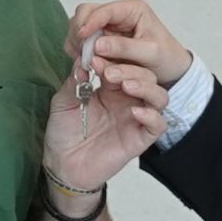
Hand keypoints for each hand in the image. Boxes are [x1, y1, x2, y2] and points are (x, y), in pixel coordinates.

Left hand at [43, 51, 168, 193]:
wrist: (63, 166)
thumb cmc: (63, 133)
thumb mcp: (64, 101)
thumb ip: (75, 81)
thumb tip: (82, 58)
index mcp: (110, 87)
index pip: (123, 64)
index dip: (113, 57)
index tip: (96, 54)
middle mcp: (127, 100)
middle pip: (145, 75)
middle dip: (129, 68)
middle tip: (108, 72)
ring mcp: (135, 119)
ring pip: (159, 96)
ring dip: (146, 86)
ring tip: (125, 85)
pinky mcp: (139, 139)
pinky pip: (158, 125)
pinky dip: (152, 115)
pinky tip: (135, 111)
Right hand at [68, 0, 196, 90]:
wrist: (172, 69)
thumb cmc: (166, 57)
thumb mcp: (149, 53)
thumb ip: (124, 47)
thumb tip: (97, 45)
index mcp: (132, 9)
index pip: (104, 9)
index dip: (90, 22)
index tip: (82, 37)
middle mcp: (118, 13)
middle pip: (86, 12)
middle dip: (80, 31)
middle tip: (80, 52)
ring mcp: (108, 25)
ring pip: (81, 25)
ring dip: (77, 42)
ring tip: (83, 61)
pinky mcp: (102, 37)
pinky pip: (82, 40)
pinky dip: (79, 50)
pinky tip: (84, 63)